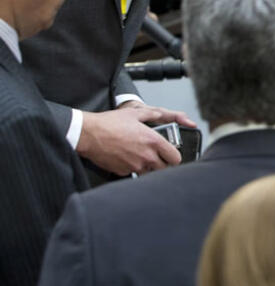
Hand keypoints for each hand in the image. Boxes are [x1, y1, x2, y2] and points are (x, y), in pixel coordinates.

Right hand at [77, 104, 196, 175]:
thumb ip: (153, 115)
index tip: (171, 154)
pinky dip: (132, 167)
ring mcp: (134, 166)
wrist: (89, 134)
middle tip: (157, 155)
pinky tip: (126, 157)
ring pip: (149, 172)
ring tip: (139, 155)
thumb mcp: (135, 113)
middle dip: (163, 163)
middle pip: (165, 168)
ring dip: (148, 167)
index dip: (174, 156)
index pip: (175, 158)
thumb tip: (161, 115)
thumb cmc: (109, 123)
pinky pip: (133, 172)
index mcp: (153, 141)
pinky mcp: (123, 171)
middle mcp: (146, 156)